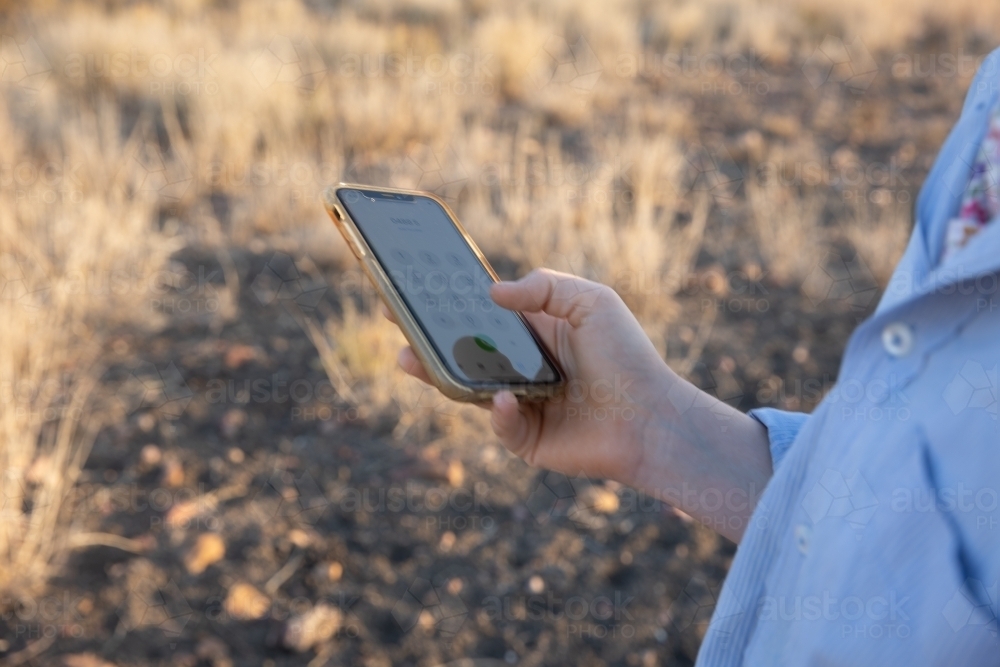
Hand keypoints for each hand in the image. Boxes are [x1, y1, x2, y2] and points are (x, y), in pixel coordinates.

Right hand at [390, 267, 773, 542]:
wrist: (652, 418)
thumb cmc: (627, 356)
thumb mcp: (592, 302)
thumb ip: (544, 287)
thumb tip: (492, 293)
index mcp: (535, 334)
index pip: (484, 318)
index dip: (453, 307)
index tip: (419, 293)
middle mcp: (522, 368)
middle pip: (465, 354)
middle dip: (430, 342)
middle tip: (399, 328)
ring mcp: (522, 404)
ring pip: (468, 391)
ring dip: (439, 376)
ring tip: (412, 360)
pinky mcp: (526, 438)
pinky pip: (499, 424)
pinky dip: (497, 412)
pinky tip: (501, 400)